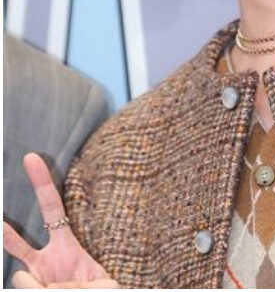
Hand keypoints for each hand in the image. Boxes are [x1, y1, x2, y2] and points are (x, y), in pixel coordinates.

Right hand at [2, 153, 117, 288]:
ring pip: (19, 276)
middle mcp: (45, 258)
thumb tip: (36, 281)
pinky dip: (39, 291)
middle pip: (14, 238)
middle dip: (1, 228)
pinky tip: (51, 291)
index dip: (41, 185)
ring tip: (59, 290)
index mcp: (67, 245)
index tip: (31, 158)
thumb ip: (79, 285)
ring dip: (41, 288)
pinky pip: (24, 285)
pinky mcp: (28, 287)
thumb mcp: (102, 287)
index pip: (53, 210)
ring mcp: (33, 276)